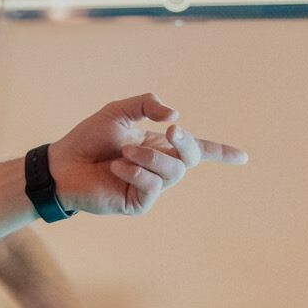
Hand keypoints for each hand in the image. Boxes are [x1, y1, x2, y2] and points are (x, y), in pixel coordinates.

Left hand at [47, 95, 245, 216]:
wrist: (64, 162)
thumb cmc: (89, 137)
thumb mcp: (119, 111)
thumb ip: (147, 105)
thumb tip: (176, 115)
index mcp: (160, 145)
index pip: (197, 150)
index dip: (221, 153)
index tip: (243, 157)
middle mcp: (160, 167)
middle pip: (191, 157)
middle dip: (186, 142)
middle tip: (172, 131)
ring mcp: (151, 187)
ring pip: (173, 172)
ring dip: (149, 156)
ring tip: (123, 151)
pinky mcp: (138, 203)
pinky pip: (152, 186)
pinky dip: (135, 172)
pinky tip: (116, 167)